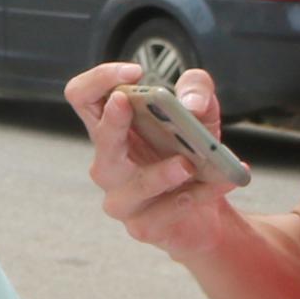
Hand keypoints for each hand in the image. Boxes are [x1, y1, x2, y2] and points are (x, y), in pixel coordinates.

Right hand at [62, 60, 243, 258]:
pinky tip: (217, 184)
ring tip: (189, 164)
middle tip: (129, 103)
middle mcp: (108, 162)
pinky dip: (198, 194)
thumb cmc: (193, 156)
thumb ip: (198, 91)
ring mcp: (121, 198)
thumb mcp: (203, 114)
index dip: (100, 79)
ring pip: (135, 183)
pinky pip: (166, 210)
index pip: (82, 96)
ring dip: (162, 173)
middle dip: (115, 120)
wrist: (208, 213)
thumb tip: (191, 104)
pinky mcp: (142, 226)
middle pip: (100, 138)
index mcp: (113, 128)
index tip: (135, 72)